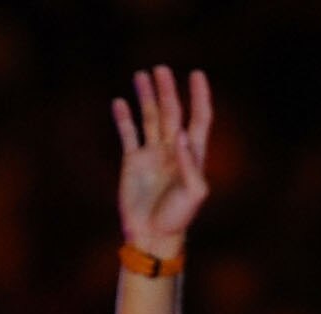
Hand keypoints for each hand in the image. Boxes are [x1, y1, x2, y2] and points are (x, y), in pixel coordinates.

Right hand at [112, 66, 210, 255]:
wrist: (152, 236)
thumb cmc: (177, 217)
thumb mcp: (194, 193)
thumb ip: (190, 163)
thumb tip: (181, 134)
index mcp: (192, 153)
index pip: (199, 117)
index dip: (199, 96)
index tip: (197, 75)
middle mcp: (173, 148)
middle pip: (172, 111)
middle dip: (167, 90)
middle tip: (160, 69)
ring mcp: (152, 153)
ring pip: (150, 117)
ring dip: (146, 97)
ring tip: (141, 75)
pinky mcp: (132, 162)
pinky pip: (128, 134)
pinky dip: (124, 119)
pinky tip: (120, 102)